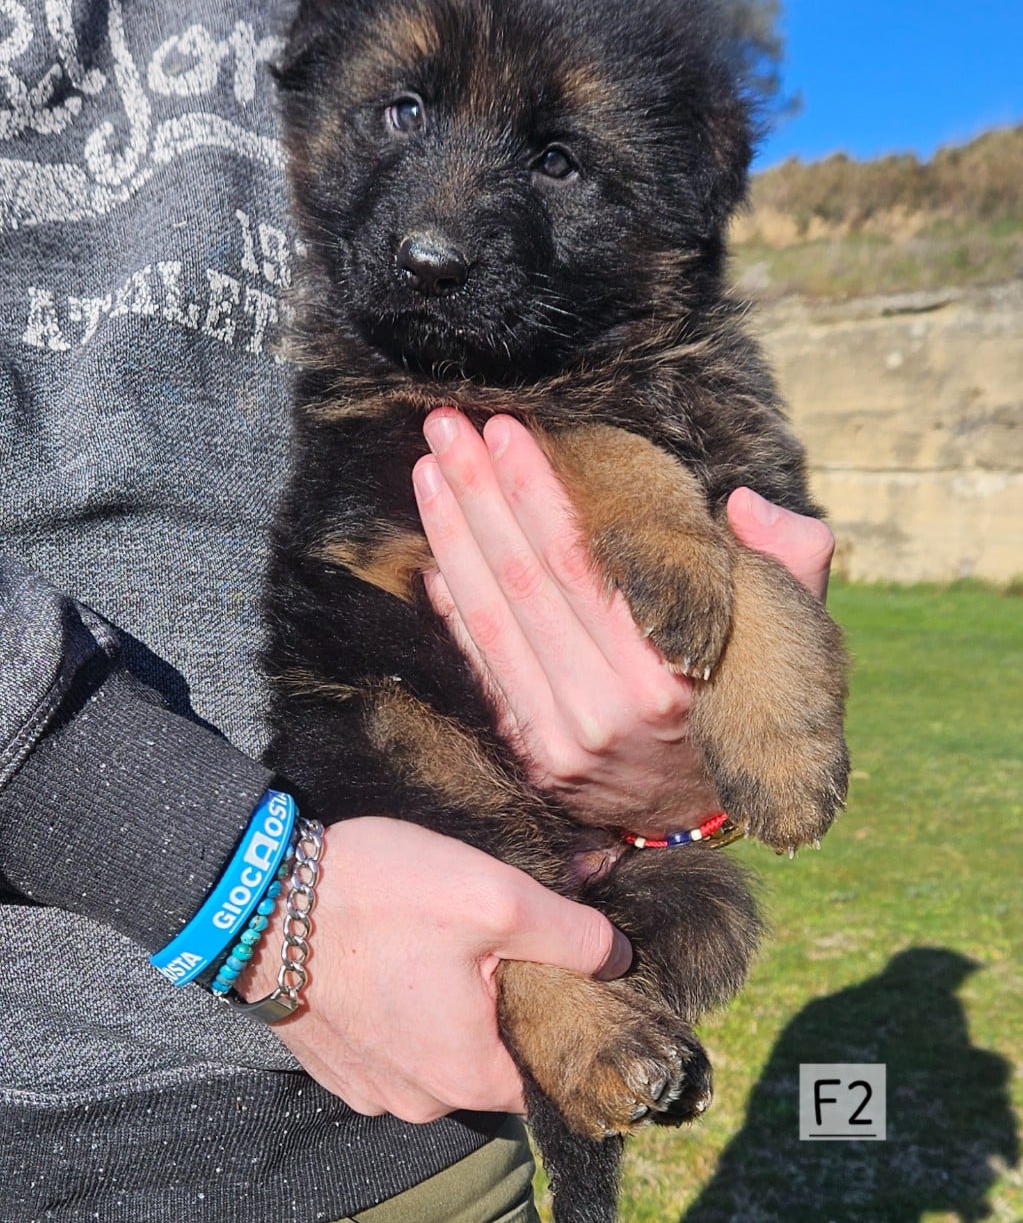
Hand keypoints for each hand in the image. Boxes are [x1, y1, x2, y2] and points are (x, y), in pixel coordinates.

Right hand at [235, 817, 630, 1120]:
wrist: (261, 896)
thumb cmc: (380, 897)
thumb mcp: (495, 897)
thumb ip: (571, 934)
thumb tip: (620, 957)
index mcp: (467, 1077)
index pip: (543, 1068)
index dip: (554, 1014)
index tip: (543, 964)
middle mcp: (417, 1102)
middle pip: (489, 1057)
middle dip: (495, 1002)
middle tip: (480, 936)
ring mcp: (367, 1087)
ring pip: (437, 1048)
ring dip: (444, 1003)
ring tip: (428, 939)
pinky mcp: (332, 1061)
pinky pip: (390, 1042)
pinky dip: (398, 1005)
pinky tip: (390, 954)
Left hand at [412, 410, 834, 832]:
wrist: (707, 812)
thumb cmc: (748, 699)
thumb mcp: (794, 634)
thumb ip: (791, 559)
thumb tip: (744, 503)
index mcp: (670, 672)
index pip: (583, 562)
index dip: (536, 491)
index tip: (505, 429)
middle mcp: (608, 708)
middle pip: (524, 580)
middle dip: (479, 493)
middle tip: (445, 426)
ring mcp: (561, 738)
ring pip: (492, 619)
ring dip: (452, 536)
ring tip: (429, 469)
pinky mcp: (532, 755)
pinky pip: (482, 666)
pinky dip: (453, 607)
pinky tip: (433, 552)